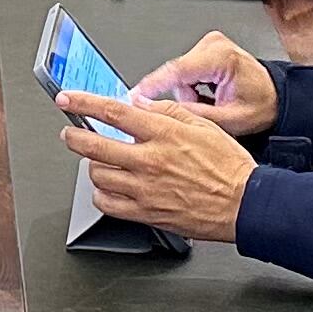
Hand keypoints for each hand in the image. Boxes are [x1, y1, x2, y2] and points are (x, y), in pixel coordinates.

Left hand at [53, 87, 257, 240]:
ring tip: (99, 161)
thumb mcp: (203, 125)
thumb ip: (167, 111)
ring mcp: (145, 189)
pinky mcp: (146, 213)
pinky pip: (107, 204)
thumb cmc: (228, 167)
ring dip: (93, 166)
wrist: (244, 204)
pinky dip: (100, 195)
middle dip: (74, 136)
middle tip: (70, 134)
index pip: (113, 112)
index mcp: (163, 134)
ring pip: (98, 175)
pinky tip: (107, 189)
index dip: (84, 103)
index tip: (68, 98)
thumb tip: (140, 103)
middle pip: (94, 145)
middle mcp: (150, 161)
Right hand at [128, 30, 275, 135]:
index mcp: (221, 57)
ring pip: (178, 74)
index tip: (134, 96)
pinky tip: (208, 93)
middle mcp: (214, 45)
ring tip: (211, 102)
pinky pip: (185, 70)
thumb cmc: (261, 105)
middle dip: (185, 96)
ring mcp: (209, 43)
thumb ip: (192, 116)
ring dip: (189, 92)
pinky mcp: (205, 48)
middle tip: (206, 109)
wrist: (276, 97)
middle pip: (176, 74)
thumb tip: (162, 113)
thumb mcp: (229, 120)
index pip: (177, 70)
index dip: (152, 85)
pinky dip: (192, 85)